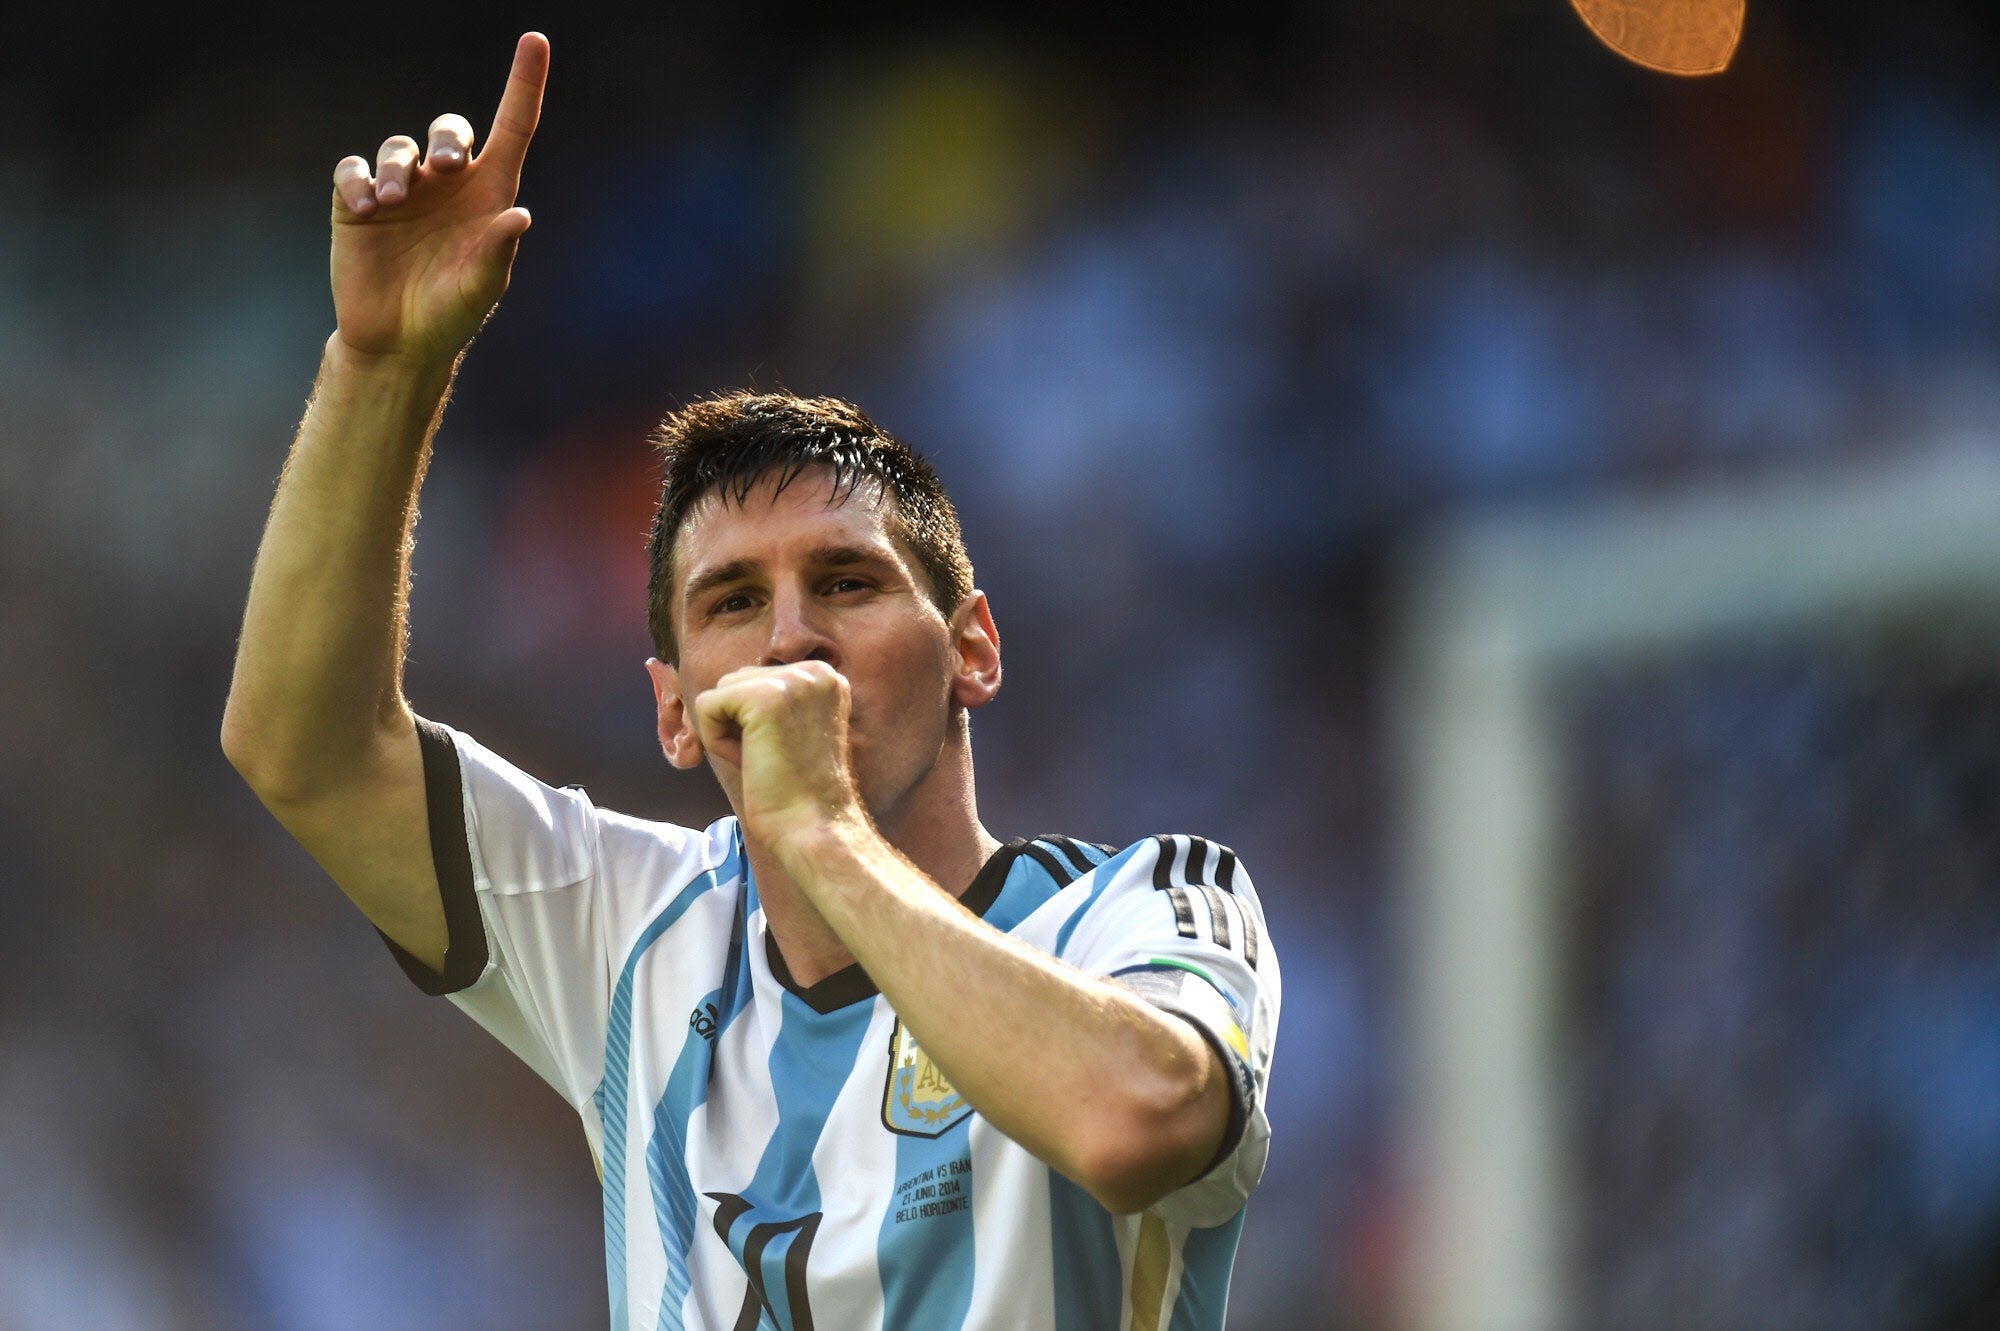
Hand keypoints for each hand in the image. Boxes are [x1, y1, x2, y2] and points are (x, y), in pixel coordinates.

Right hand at [328, 32, 548, 363]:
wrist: (396, 342)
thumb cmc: (450, 315)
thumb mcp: (480, 288)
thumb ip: (497, 252)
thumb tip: (520, 215)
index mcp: (488, 196)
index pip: (512, 130)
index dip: (525, 85)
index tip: (536, 41)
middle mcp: (446, 186)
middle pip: (449, 132)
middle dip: (446, 138)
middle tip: (446, 165)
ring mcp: (403, 191)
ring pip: (399, 149)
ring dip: (397, 168)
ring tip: (393, 203)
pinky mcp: (359, 204)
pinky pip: (353, 170)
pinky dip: (358, 180)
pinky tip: (367, 207)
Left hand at [694, 662, 866, 850]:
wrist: (814, 827)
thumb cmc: (799, 790)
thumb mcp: (794, 727)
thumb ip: (771, 699)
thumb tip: (719, 691)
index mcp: (826, 676)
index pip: (758, 679)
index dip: (756, 723)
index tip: (786, 752)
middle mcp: (816, 670)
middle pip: (738, 680)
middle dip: (740, 723)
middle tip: (774, 759)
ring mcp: (793, 681)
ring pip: (720, 691)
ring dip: (728, 731)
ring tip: (764, 759)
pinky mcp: (764, 698)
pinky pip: (706, 706)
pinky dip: (715, 741)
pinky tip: (749, 761)